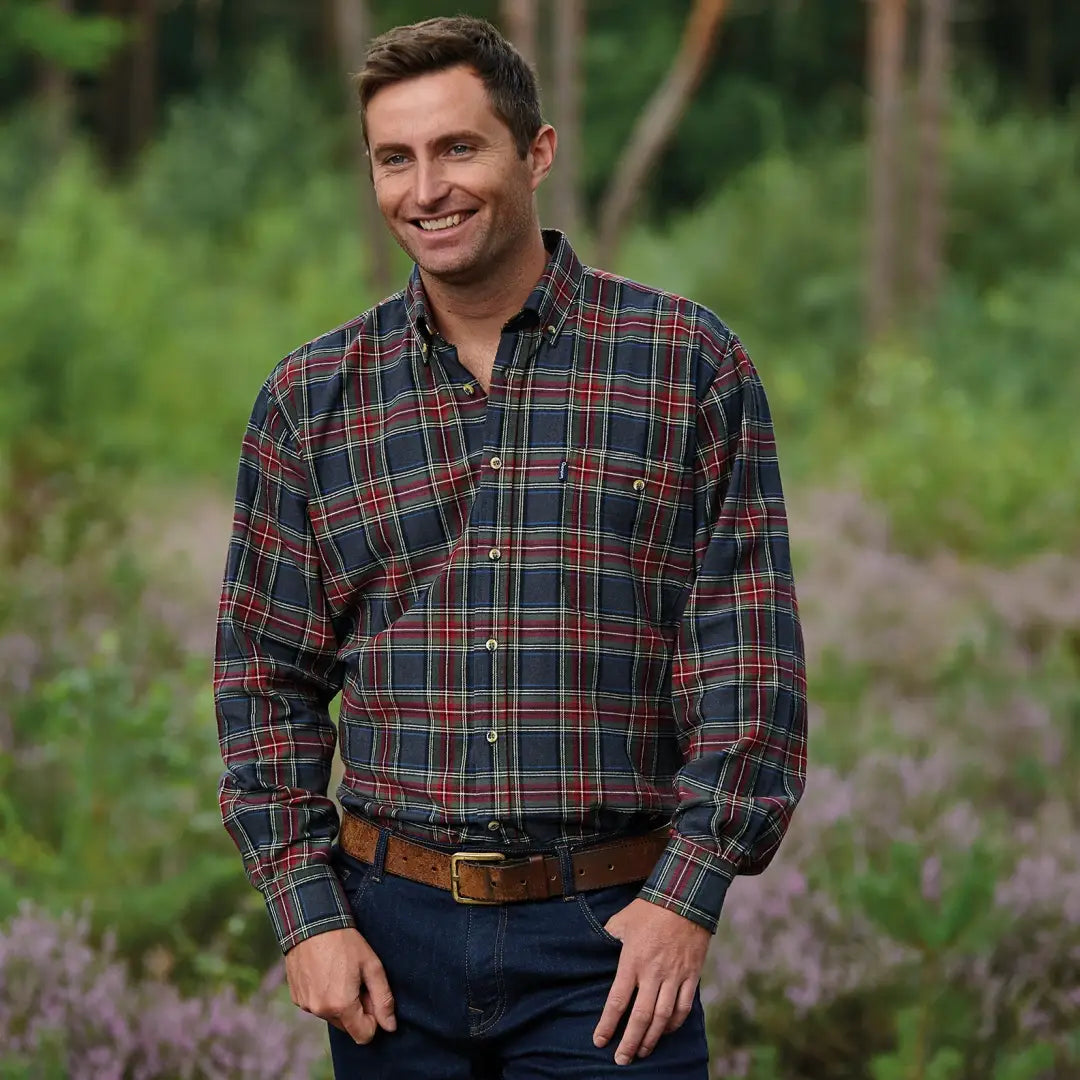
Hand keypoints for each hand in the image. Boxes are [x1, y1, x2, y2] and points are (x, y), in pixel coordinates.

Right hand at [284, 927, 396, 1043]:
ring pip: (332, 1015)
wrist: (312, 923)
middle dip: (356, 1008)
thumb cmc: (345, 942)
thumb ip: (383, 999)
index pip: (364, 1036)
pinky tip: (325, 972)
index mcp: (341, 1006)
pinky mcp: (296, 997)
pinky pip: (317, 1005)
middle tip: (357, 979)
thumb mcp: (372, 966)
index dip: (373, 1019)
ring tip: (340, 972)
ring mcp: (306, 1005)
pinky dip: (324, 995)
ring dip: (339, 1002)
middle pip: (348, 1025)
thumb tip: (390, 1026)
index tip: (372, 996)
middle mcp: (320, 1011)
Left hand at [592, 898, 709, 1065]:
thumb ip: (609, 938)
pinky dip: (675, 1024)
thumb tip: (597, 949)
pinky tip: (666, 1031)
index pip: (617, 1001)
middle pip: (640, 1017)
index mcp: (632, 960)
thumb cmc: (649, 908)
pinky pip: (684, 1007)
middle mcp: (653, 973)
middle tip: (621, 1059)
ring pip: (663, 1018)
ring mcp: (674, 976)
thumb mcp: (621, 920)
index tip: (599, 1041)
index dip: (607, 1024)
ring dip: (651, 1039)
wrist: (685, 897)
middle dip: (629, 1042)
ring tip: (642, 1051)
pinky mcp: (691, 975)